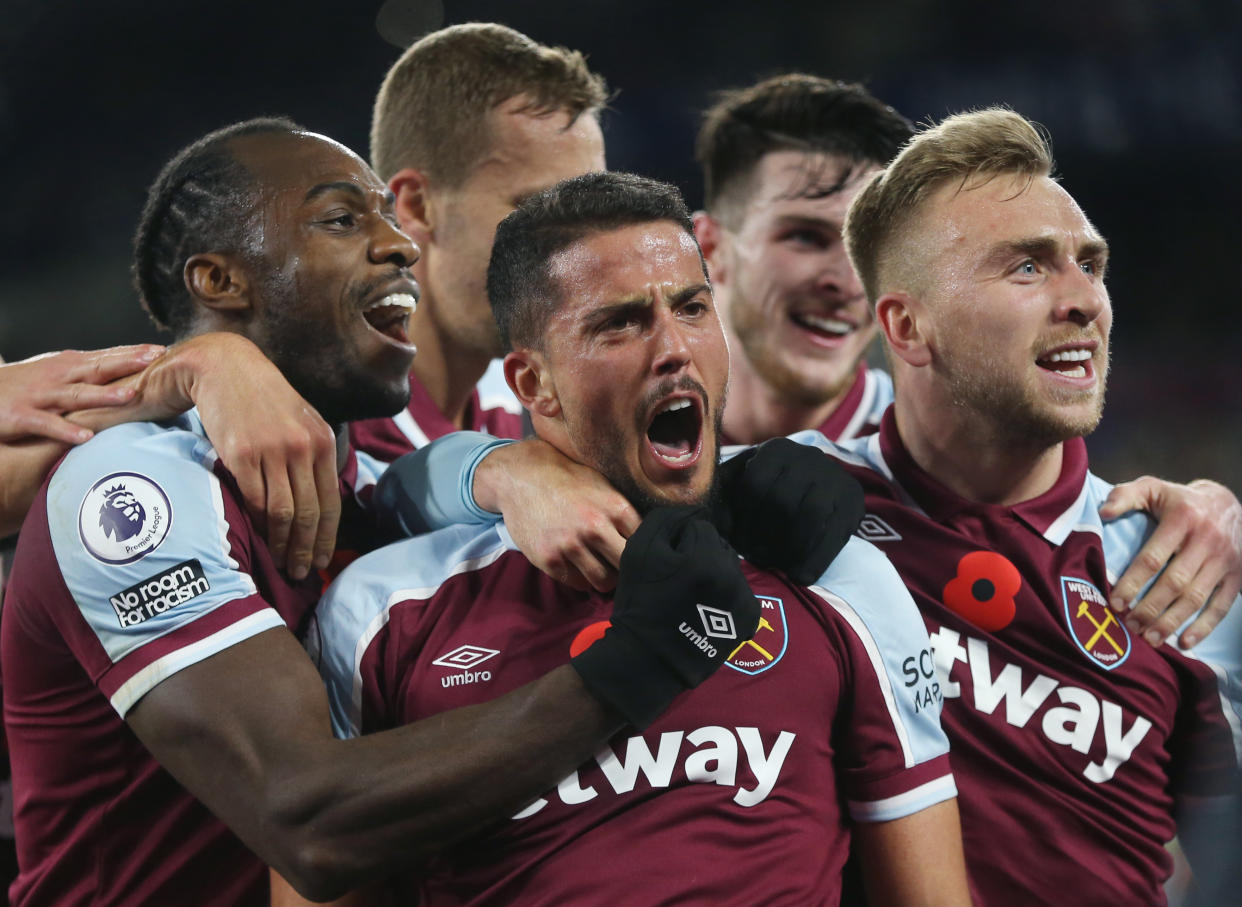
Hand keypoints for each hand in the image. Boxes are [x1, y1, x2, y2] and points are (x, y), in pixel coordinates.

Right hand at [0, 345, 162, 443]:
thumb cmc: (25, 385)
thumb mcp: (58, 372)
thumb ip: (89, 372)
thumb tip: (128, 370)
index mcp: (69, 365)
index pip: (107, 356)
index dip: (134, 352)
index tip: (162, 349)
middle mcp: (59, 376)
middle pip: (99, 368)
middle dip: (128, 363)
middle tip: (156, 359)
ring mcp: (41, 395)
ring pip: (78, 395)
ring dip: (105, 395)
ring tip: (131, 395)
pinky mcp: (22, 416)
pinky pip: (48, 424)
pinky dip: (67, 430)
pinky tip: (86, 436)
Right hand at [82, 334, 340, 579]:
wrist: (224, 366)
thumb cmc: (261, 398)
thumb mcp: (300, 420)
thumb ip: (311, 455)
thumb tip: (318, 500)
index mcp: (323, 441)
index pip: (331, 501)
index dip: (327, 536)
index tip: (323, 559)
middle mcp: (303, 447)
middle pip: (310, 513)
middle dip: (307, 548)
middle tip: (302, 572)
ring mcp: (273, 450)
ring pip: (284, 512)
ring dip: (283, 544)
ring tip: (281, 563)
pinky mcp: (242, 453)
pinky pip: (256, 500)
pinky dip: (260, 525)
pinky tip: (259, 539)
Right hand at [473, 438, 638, 591]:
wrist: (521, 475)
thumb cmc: (565, 478)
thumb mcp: (602, 484)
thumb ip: (622, 511)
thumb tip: (647, 537)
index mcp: (615, 508)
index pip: (644, 544)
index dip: (642, 550)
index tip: (637, 552)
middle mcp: (595, 527)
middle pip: (627, 567)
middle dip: (626, 568)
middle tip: (619, 565)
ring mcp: (571, 545)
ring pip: (603, 581)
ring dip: (603, 577)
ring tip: (599, 567)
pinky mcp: (549, 559)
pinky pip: (576, 583)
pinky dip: (579, 577)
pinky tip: (577, 564)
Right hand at [572, 506, 759, 727]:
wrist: (648, 658)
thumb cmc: (641, 601)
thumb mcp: (639, 551)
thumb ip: (665, 520)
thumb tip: (690, 513)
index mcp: (707, 556)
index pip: (699, 529)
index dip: (678, 543)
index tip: (665, 564)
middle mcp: (733, 575)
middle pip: (718, 547)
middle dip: (700, 556)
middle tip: (678, 579)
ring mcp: (745, 599)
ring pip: (730, 569)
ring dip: (714, 574)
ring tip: (692, 595)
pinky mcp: (750, 619)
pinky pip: (740, 592)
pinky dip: (726, 595)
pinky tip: (706, 609)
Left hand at [712, 437, 864, 585]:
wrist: (818, 484)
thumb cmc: (768, 492)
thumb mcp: (743, 485)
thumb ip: (724, 497)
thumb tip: (706, 522)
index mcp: (775, 450)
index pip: (754, 484)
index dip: (743, 518)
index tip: (737, 540)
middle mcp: (808, 457)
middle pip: (782, 501)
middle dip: (765, 536)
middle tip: (755, 556)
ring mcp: (834, 477)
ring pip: (809, 517)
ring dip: (788, 548)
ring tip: (775, 564)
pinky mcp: (853, 502)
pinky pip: (834, 536)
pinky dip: (814, 561)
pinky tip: (798, 577)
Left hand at [1101, 477, 1241, 647]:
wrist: (1228, 503)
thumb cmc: (1179, 500)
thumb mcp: (1153, 488)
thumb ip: (1125, 496)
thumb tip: (1104, 513)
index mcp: (1182, 518)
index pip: (1153, 557)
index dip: (1133, 582)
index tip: (1115, 602)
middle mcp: (1206, 540)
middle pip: (1175, 582)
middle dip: (1150, 608)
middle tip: (1129, 626)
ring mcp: (1225, 560)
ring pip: (1196, 597)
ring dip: (1172, 621)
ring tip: (1149, 637)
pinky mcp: (1237, 575)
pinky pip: (1222, 606)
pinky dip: (1204, 627)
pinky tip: (1184, 643)